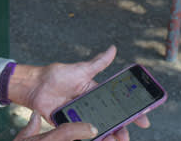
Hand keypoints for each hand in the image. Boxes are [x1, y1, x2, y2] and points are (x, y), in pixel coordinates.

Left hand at [8, 46, 149, 140]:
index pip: (117, 104)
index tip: (145, 120)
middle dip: (122, 129)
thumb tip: (113, 48)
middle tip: (127, 136)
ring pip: (100, 129)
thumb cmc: (57, 75)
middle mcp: (90, 106)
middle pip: (111, 120)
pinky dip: (92, 139)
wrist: (35, 86)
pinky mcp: (70, 125)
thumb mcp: (81, 69)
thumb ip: (98, 63)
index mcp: (95, 92)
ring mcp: (81, 117)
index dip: (132, 112)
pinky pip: (83, 135)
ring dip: (109, 136)